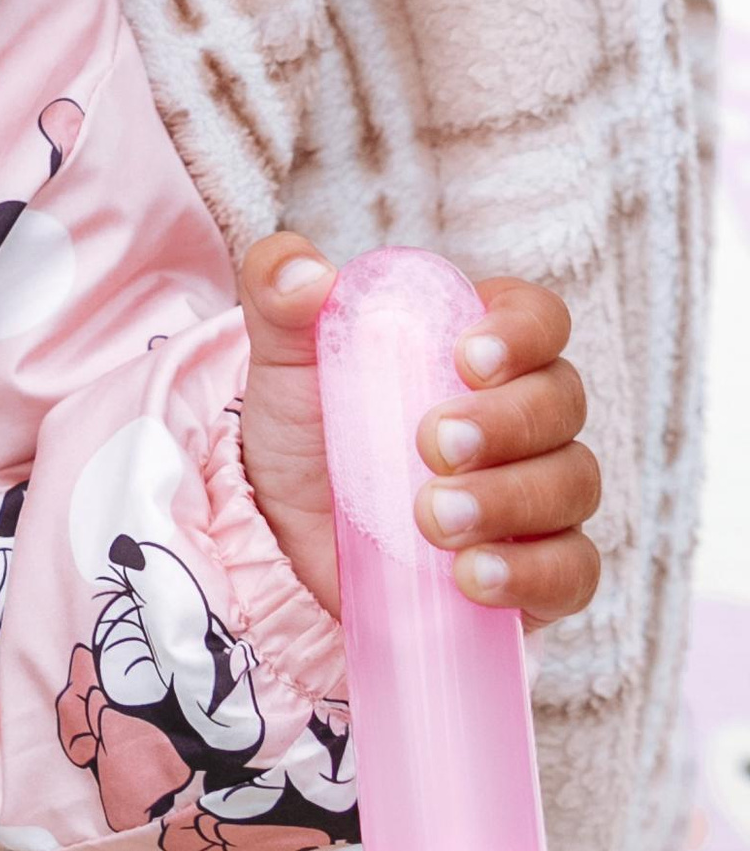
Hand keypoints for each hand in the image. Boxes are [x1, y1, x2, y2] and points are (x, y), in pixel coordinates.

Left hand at [237, 237, 600, 626]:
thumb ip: (279, 293)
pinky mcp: (539, 569)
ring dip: (510, 500)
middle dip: (505, 423)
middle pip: (560, 402)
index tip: (468, 358)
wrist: (290, 534)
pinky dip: (532, 576)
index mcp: (485, 344)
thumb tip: (302, 272)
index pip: (539, 317)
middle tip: (433, 445)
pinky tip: (472, 578)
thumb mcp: (284, 358)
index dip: (521, 332)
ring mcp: (543, 493)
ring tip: (434, 519)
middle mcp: (529, 413)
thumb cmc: (310, 428)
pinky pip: (572, 572)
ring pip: (571, 484)